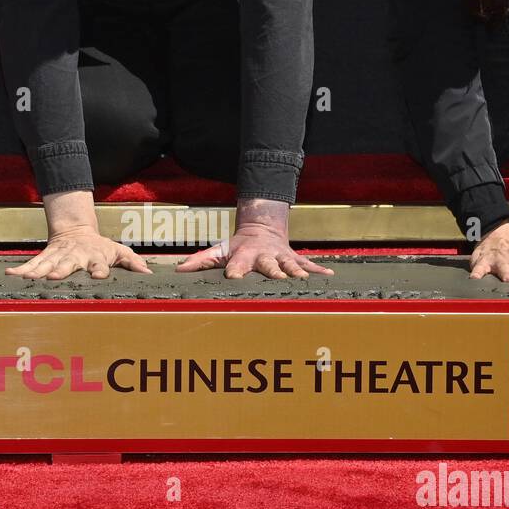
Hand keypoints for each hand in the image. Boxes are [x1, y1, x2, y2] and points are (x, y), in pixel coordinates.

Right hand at [5, 229, 150, 279]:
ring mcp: (59, 257)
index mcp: (95, 257)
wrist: (76, 230)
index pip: (98, 264)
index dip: (99, 269)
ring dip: (38, 271)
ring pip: (48, 264)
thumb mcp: (119, 251)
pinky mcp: (46, 257)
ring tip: (29, 278)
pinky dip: (22, 270)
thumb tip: (149, 273)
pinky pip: (32, 264)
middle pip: (68, 264)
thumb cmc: (100, 247)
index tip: (98, 275)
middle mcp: (75, 257)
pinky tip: (11, 275)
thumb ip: (133, 262)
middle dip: (62, 270)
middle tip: (55, 277)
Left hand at [176, 198, 333, 279]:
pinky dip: (319, 270)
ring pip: (291, 265)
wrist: (262, 229)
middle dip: (274, 271)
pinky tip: (330, 275)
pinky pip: (309, 265)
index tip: (233, 277)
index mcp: (244, 256)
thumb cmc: (237, 247)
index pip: (237, 264)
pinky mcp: (295, 259)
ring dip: (298, 272)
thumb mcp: (219, 250)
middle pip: (269, 265)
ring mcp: (281, 257)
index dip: (235, 270)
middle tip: (280, 279)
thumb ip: (200, 261)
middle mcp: (264, 257)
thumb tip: (178, 270)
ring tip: (304, 279)